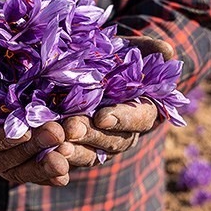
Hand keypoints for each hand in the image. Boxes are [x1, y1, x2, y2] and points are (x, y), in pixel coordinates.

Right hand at [0, 53, 72, 185]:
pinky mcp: (17, 165)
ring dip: (43, 167)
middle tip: (58, 133)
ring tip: (66, 158)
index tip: (22, 132)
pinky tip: (66, 173)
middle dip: (32, 149)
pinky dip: (48, 175)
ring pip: (20, 171)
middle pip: (4, 159)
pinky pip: (32, 174)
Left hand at [62, 35, 174, 167]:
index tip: (103, 116)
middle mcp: (123, 133)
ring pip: (90, 155)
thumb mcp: (130, 49)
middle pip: (112, 141)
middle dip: (91, 135)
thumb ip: (148, 50)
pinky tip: (43, 154)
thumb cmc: (115, 56)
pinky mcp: (75, 150)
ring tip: (56, 145)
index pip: (138, 118)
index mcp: (142, 111)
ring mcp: (99, 145)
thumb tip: (167, 51)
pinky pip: (68, 161)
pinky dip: (56, 160)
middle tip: (71, 128)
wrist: (88, 68)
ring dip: (73, 151)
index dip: (122, 119)